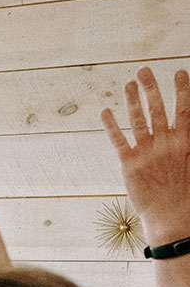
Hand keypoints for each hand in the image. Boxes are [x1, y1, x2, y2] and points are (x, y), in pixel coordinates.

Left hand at [101, 68, 189, 243]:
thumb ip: (188, 143)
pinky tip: (105, 111)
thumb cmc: (187, 195)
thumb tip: (188, 129)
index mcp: (184, 141)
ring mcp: (147, 152)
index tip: (179, 72)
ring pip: (138, 119)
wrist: (172, 218)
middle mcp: (165, 143)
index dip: (182, 89)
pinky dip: (111, 125)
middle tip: (143, 69)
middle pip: (157, 108)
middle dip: (150, 87)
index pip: (184, 109)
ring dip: (132, 100)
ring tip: (127, 84)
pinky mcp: (129, 164)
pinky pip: (118, 139)